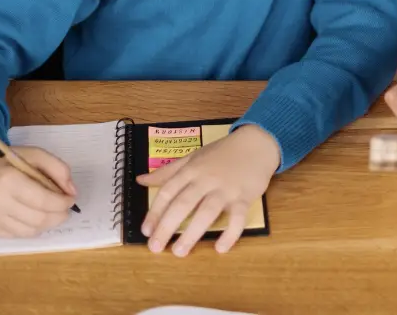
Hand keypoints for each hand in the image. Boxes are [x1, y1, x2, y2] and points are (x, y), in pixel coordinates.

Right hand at [0, 144, 77, 237]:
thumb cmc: (9, 161)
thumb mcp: (35, 154)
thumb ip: (58, 168)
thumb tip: (72, 191)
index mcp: (8, 180)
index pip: (43, 200)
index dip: (63, 203)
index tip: (71, 199)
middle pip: (39, 219)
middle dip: (59, 216)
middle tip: (65, 209)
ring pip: (31, 231)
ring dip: (47, 224)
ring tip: (52, 213)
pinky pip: (18, 235)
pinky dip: (32, 228)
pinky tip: (33, 216)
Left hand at [136, 124, 279, 256]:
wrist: (256, 143)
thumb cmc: (222, 152)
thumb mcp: (193, 157)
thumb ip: (168, 171)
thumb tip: (140, 180)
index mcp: (191, 170)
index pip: (168, 191)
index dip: (155, 212)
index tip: (146, 231)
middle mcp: (206, 179)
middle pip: (183, 204)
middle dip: (167, 227)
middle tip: (155, 247)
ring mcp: (226, 189)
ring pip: (206, 212)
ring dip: (191, 233)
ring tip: (179, 252)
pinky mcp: (244, 197)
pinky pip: (237, 218)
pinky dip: (229, 234)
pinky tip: (220, 248)